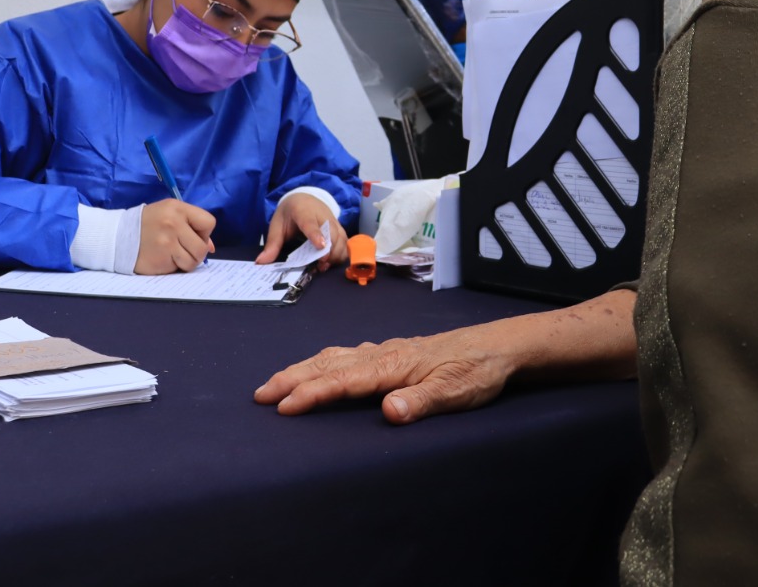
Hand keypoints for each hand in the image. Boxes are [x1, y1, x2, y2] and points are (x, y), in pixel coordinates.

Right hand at [136, 199, 215, 273]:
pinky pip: (178, 269)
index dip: (204, 232)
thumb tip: (211, 247)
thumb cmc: (148, 223)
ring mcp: (166, 244)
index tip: (192, 234)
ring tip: (173, 255)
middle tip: (184, 249)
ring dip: (186, 262)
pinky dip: (173, 267)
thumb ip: (192, 226)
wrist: (118, 236)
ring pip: (193, 262)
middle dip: (197, 252)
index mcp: (177, 208)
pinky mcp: (160, 261)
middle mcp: (173, 224)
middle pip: (202, 247)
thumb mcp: (169, 214)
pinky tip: (162, 259)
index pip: (209, 222)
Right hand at [255, 325, 516, 424]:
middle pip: (328, 365)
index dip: (311, 394)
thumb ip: (421, 401)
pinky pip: (347, 354)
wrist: (497, 346)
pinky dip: (323, 361)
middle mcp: (383, 354)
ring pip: (334, 356)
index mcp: (393, 365)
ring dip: (302, 369)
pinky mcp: (392, 352)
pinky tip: (320, 365)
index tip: (283, 406)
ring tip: (277, 382)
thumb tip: (389, 411)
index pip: (343, 381)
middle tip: (259, 395)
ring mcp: (386, 350)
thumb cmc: (478, 370)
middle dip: (292, 378)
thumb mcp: (456, 391)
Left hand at [256, 194, 347, 270]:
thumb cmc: (290, 213)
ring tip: (324, 266)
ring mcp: (333, 221)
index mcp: (303, 212)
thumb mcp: (277, 225)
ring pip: (341, 238)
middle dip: (329, 250)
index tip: (320, 246)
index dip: (316, 235)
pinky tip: (332, 262)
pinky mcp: (339, 228)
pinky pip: (346, 242)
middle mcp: (322, 215)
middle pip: (331, 232)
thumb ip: (272, 244)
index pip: (310, 223)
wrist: (304, 199)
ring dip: (336, 254)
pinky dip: (342, 253)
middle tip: (321, 265)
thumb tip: (261, 262)